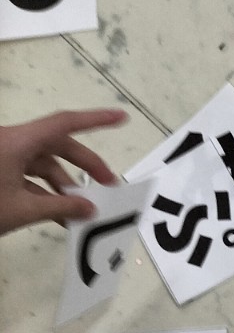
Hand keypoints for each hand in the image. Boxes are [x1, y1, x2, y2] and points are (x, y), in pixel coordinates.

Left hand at [0, 107, 126, 235]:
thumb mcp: (20, 210)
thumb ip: (59, 209)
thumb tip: (90, 209)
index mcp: (16, 142)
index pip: (64, 124)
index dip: (95, 119)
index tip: (122, 117)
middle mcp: (10, 142)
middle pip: (56, 145)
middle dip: (83, 165)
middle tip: (108, 185)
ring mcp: (1, 155)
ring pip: (41, 164)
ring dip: (62, 185)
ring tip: (80, 211)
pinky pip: (26, 176)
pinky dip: (43, 192)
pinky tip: (57, 215)